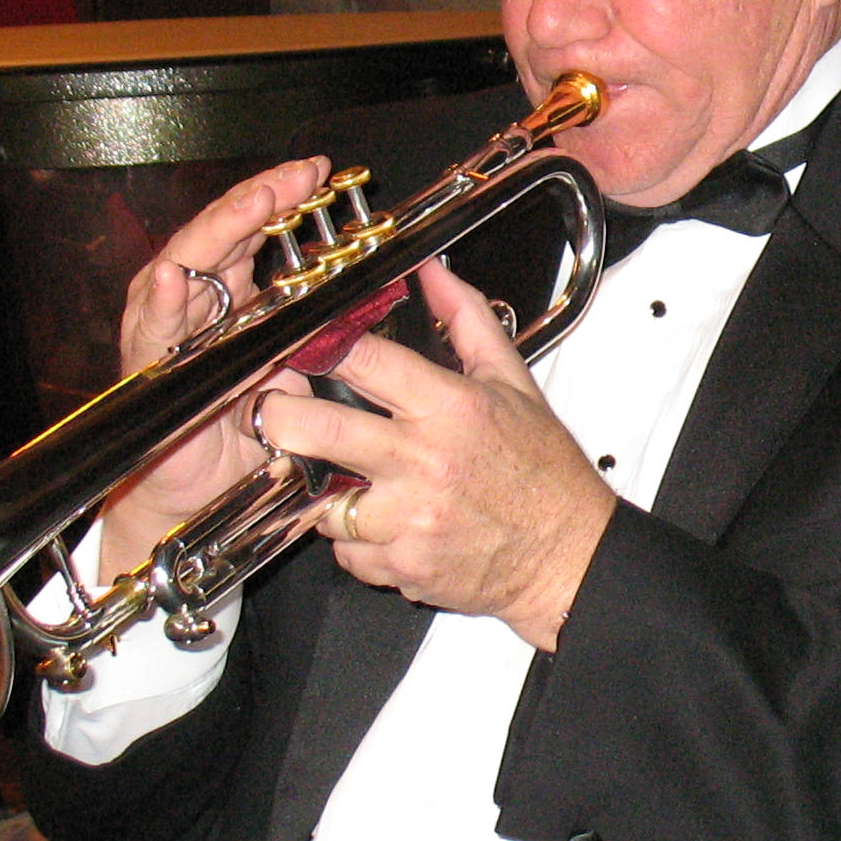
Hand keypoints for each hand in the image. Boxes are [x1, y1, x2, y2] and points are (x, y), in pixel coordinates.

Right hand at [91, 155, 327, 580]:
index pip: (255, 235)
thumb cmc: (249, 435)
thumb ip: (319, 336)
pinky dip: (163, 300)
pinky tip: (176, 276)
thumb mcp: (296, 372)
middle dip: (257, 201)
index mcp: (235, 300)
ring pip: (187, 264)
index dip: (282, 202)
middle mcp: (199, 306)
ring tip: (251, 204)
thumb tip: (368, 302)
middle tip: (295, 177)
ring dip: (218, 231)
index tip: (317, 175)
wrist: (208, 495)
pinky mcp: (150, 366)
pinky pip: (154, 327)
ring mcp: (169, 329)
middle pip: (222, 236)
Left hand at [259, 255, 616, 652]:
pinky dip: (355, 542)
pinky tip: (381, 526)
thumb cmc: (544, 473)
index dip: (319, 347)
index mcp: (449, 408)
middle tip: (272, 411)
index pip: (364, 360)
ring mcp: (410, 519)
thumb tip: (432, 273)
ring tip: (344, 480)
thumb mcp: (514, 383)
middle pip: (318, 431)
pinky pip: (347, 553)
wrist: (568, 557)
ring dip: (324, 492)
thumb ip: (466, 321)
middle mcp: (424, 462)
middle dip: (279, 417)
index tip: (298, 347)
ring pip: (322, 502)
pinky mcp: (404, 566)